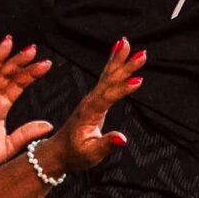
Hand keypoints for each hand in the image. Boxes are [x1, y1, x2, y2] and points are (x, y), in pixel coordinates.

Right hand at [0, 38, 52, 174]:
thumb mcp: (8, 145)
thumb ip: (26, 133)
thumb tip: (50, 125)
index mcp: (2, 105)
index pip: (18, 83)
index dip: (31, 73)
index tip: (47, 63)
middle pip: (7, 74)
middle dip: (19, 61)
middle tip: (33, 49)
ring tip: (8, 42)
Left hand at [36, 40, 144, 179]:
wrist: (58, 152)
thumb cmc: (74, 155)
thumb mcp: (90, 154)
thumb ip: (105, 145)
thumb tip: (122, 138)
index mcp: (89, 114)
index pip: (108, 98)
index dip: (122, 90)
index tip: (138, 80)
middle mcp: (90, 102)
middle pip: (109, 81)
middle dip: (124, 66)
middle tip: (140, 53)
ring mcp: (92, 98)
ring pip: (107, 75)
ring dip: (117, 59)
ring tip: (125, 42)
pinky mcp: (95, 98)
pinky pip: (106, 78)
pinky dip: (113, 64)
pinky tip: (118, 52)